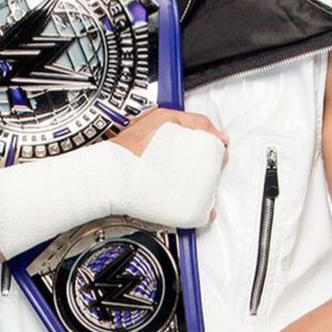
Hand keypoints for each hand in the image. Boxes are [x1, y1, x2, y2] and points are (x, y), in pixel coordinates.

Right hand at [107, 108, 228, 227]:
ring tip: (173, 177)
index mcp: (204, 148)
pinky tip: (181, 197)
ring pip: (211, 190)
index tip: (191, 148)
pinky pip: (206, 214)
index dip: (205, 147)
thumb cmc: (132, 146)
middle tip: (177, 162)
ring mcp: (199, 195)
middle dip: (201, 165)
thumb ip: (197, 121)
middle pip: (216, 168)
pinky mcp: (190, 214)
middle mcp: (206, 173)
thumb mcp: (165, 117)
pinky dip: (199, 209)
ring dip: (198, 185)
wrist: (112, 174)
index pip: (219, 148)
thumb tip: (219, 134)